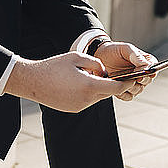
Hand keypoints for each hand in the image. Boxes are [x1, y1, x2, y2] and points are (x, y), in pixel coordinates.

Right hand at [3, 51, 137, 112]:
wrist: (33, 81)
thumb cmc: (55, 66)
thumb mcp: (77, 57)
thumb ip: (95, 63)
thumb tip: (105, 72)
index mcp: (89, 86)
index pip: (116, 88)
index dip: (126, 83)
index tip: (133, 79)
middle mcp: (86, 99)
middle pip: (107, 93)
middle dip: (112, 84)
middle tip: (118, 75)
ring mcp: (79, 106)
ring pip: (97, 97)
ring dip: (99, 88)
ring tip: (92, 75)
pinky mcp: (73, 109)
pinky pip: (87, 100)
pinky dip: (89, 92)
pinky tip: (80, 82)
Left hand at [94, 41, 158, 101]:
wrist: (100, 56)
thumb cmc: (114, 50)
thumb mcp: (125, 48)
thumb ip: (136, 56)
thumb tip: (145, 66)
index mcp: (144, 62)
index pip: (154, 69)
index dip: (150, 72)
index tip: (143, 72)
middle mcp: (141, 73)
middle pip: (147, 81)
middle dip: (141, 80)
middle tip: (133, 77)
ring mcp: (133, 82)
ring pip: (138, 90)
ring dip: (131, 87)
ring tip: (122, 81)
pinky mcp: (124, 90)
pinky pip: (128, 97)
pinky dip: (123, 94)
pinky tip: (117, 88)